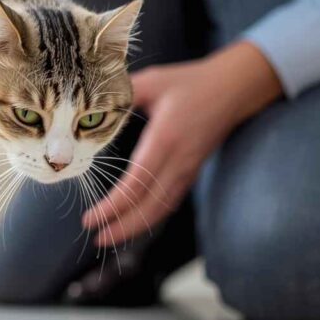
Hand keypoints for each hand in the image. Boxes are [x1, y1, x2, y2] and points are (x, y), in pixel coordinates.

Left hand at [82, 41, 282, 244]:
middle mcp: (179, 160)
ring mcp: (188, 169)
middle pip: (149, 206)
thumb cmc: (189, 82)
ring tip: (109, 237)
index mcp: (165, 138)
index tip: (91, 218)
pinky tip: (134, 224)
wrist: (233, 89)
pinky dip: (151, 218)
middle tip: (96, 237)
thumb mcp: (151, 81)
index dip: (112, 207)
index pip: (136, 184)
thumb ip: (119, 96)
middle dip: (122, 227)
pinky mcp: (191, 172)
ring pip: (161, 209)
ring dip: (135, 227)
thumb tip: (85, 110)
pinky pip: (170, 202)